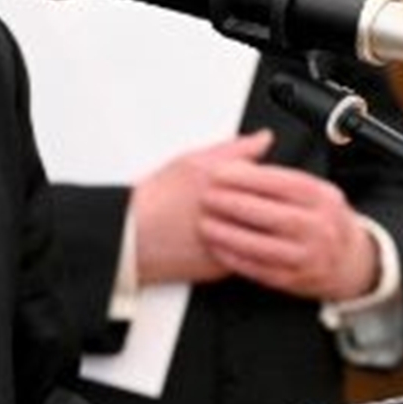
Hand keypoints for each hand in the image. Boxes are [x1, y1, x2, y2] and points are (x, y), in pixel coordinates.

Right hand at [132, 131, 273, 284]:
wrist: (132, 236)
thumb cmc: (156, 200)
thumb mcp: (192, 161)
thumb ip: (235, 148)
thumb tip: (264, 139)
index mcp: (224, 180)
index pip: (270, 176)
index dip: (266, 178)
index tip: (258, 180)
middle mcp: (229, 210)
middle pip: (270, 205)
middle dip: (266, 203)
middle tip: (246, 201)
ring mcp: (229, 240)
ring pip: (262, 232)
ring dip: (259, 227)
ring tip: (237, 221)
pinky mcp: (224, 265)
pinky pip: (249, 255)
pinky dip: (245, 248)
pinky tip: (229, 239)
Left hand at [196, 153, 376, 301]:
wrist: (350, 261)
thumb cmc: (324, 219)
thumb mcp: (313, 189)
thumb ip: (281, 171)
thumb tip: (257, 138)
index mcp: (322, 197)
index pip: (284, 183)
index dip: (249, 177)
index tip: (219, 172)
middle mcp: (321, 227)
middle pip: (276, 215)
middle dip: (236, 205)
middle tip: (207, 197)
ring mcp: (311, 256)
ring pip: (267, 246)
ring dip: (232, 236)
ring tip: (206, 224)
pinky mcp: (297, 279)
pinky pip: (263, 271)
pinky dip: (238, 260)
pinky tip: (218, 249)